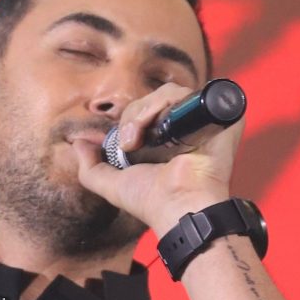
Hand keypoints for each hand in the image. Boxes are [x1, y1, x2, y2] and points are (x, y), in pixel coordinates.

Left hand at [69, 81, 241, 237]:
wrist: (180, 207)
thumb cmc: (151, 201)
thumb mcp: (111, 185)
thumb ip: (90, 168)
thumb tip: (78, 143)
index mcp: (164, 139)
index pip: (143, 110)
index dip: (129, 118)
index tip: (122, 143)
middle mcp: (184, 128)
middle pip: (154, 99)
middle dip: (134, 115)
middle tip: (130, 143)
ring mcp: (203, 121)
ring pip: (171, 93)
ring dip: (147, 110)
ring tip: (142, 138)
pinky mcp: (221, 117)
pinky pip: (194, 94)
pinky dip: (173, 102)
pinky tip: (164, 125)